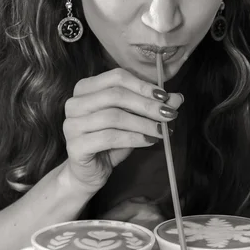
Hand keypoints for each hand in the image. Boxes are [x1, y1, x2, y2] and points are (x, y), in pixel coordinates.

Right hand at [63, 68, 183, 191]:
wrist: (89, 172)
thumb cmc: (110, 141)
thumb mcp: (133, 120)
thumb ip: (152, 107)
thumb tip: (177, 97)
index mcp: (85, 88)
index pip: (116, 77)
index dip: (143, 85)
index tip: (164, 97)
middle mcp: (74, 103)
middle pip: (115, 95)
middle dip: (146, 105)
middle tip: (169, 114)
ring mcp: (71, 124)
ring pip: (113, 117)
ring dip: (143, 123)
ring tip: (162, 131)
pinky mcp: (75, 146)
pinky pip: (109, 138)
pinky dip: (134, 138)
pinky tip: (149, 141)